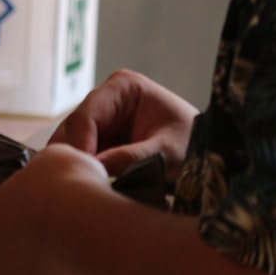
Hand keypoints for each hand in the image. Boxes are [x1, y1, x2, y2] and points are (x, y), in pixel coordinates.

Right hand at [50, 69, 197, 177]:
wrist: (205, 152)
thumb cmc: (192, 142)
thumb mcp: (168, 151)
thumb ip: (134, 157)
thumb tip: (97, 167)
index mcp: (122, 86)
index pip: (87, 115)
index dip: (81, 144)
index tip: (83, 170)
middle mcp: (105, 97)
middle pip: (73, 127)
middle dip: (75, 155)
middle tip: (81, 184)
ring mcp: (100, 118)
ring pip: (70, 142)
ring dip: (76, 164)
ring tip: (86, 188)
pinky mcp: (98, 138)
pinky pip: (80, 154)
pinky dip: (82, 169)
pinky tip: (88, 186)